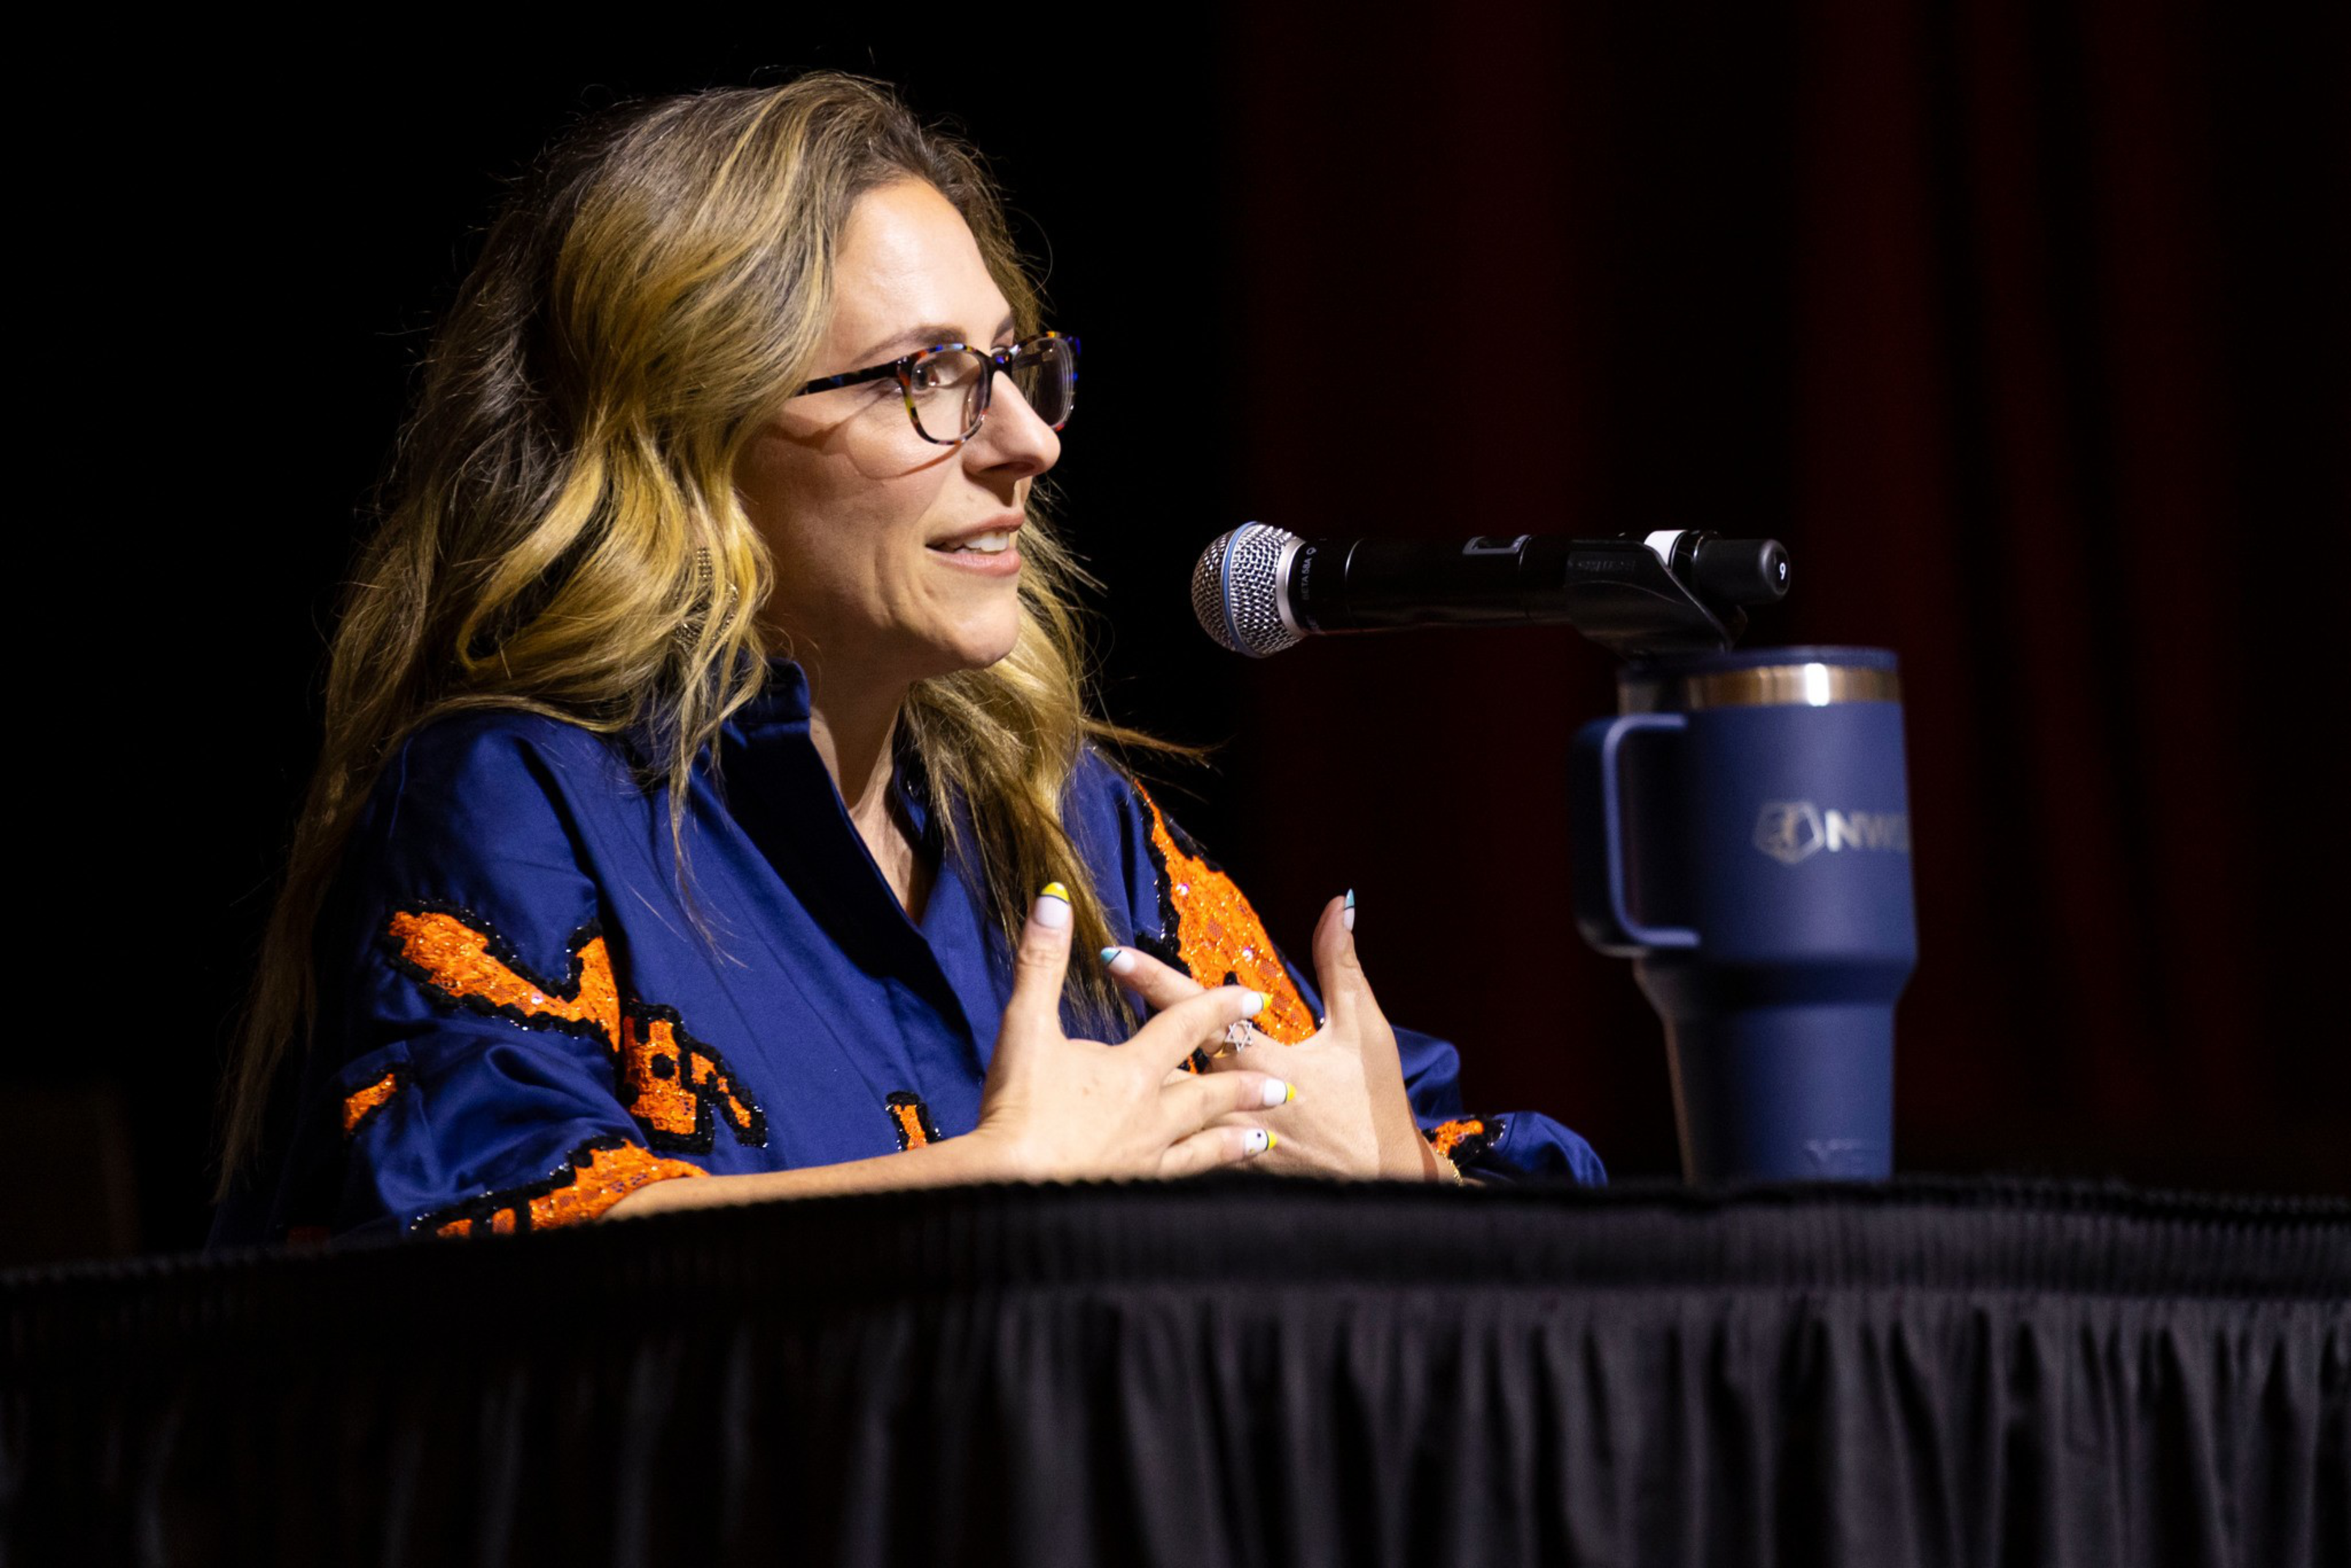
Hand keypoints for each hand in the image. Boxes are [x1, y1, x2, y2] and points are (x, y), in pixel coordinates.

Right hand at [972, 885, 1294, 1179]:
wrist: (1005, 1192)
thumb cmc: (1016, 1109)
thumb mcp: (1024, 1027)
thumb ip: (1041, 962)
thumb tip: (1053, 899)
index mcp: (1131, 1071)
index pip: (1185, 1027)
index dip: (1218, 1007)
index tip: (1252, 998)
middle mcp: (1150, 1117)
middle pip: (1208, 1095)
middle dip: (1245, 1086)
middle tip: (1283, 1088)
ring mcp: (1144, 1163)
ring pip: (1203, 1148)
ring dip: (1235, 1142)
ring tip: (1263, 1142)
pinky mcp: (1130, 1201)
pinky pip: (1178, 1191)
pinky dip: (1201, 1186)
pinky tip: (1208, 1193)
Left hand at [1103, 893, 1437, 1181]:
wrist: (1384, 1183)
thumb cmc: (1374, 1102)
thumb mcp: (1363, 1028)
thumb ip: (1341, 964)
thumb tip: (1341, 905)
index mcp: (1261, 1058)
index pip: (1196, 1010)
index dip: (1153, 980)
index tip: (1112, 955)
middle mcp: (1234, 1097)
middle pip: (1165, 1057)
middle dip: (1129, 1029)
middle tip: (1091, 1010)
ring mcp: (1226, 1138)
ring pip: (1165, 1104)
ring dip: (1139, 1079)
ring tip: (1098, 1062)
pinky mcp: (1227, 1170)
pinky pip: (1180, 1146)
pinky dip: (1158, 1125)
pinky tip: (1127, 1118)